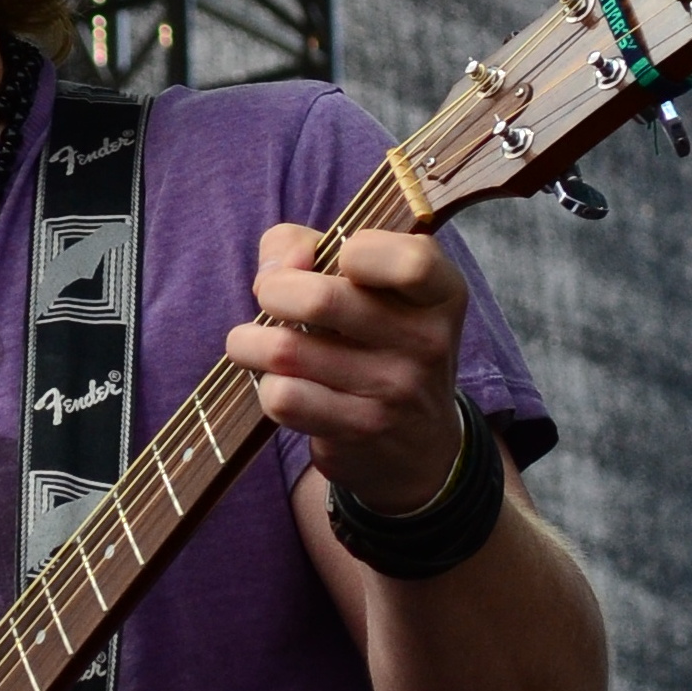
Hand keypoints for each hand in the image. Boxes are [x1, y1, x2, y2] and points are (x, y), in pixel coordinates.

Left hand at [227, 220, 468, 514]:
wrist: (419, 445)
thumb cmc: (380, 340)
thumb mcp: (372, 284)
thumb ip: (308, 245)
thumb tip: (275, 268)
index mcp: (441, 293)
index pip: (411, 262)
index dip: (355, 250)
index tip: (335, 259)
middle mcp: (426, 341)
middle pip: (322, 300)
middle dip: (273, 290)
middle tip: (269, 298)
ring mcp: (395, 390)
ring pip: (287, 350)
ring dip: (250, 342)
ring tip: (252, 342)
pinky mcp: (360, 429)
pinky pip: (284, 397)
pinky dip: (265, 386)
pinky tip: (278, 383)